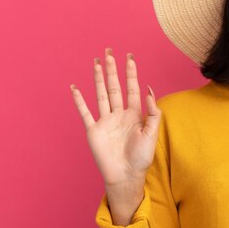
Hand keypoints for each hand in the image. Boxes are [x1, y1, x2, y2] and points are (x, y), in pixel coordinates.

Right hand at [70, 47, 161, 223]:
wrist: (126, 175)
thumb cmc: (141, 157)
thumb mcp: (152, 134)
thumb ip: (153, 113)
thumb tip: (149, 90)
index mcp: (134, 114)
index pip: (132, 88)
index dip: (131, 73)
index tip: (130, 58)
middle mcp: (119, 114)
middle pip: (114, 87)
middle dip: (113, 70)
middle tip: (110, 52)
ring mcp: (105, 121)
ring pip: (100, 95)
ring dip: (98, 79)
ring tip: (96, 63)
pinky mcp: (93, 130)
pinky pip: (85, 112)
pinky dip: (79, 100)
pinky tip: (75, 88)